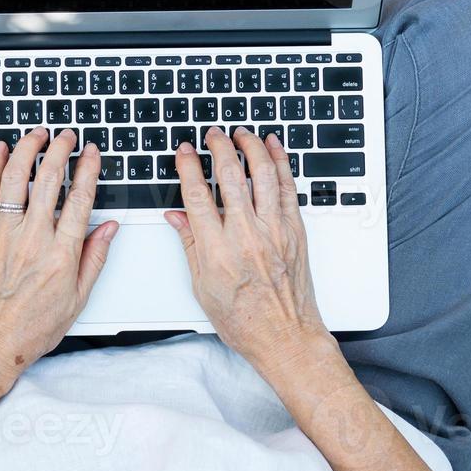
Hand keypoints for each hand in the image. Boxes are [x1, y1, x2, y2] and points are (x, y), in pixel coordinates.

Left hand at [0, 128, 118, 378]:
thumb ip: (95, 258)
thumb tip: (110, 228)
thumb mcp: (77, 299)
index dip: (88, 169)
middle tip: (67, 136)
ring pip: (16, 177)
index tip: (91, 152)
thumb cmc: (30, 328)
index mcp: (61, 255)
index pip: (80, 198)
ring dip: (28, 149)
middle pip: (50, 179)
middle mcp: (32, 239)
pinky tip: (0, 150)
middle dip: (60, 150)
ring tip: (37, 135)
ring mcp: (3, 234)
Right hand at [163, 126, 327, 370]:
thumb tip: (176, 216)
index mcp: (217, 250)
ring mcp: (274, 231)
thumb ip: (190, 245)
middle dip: (218, 147)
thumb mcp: (202, 287)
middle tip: (212, 135)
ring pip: (262, 174)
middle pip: (230, 175)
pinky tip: (273, 148)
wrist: (286, 337)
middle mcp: (246, 235)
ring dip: (250, 147)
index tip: (185, 151)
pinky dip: (281, 163)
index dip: (188, 166)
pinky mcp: (294, 231)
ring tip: (241, 134)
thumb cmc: (244, 320)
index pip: (197, 195)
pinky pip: (288, 187)